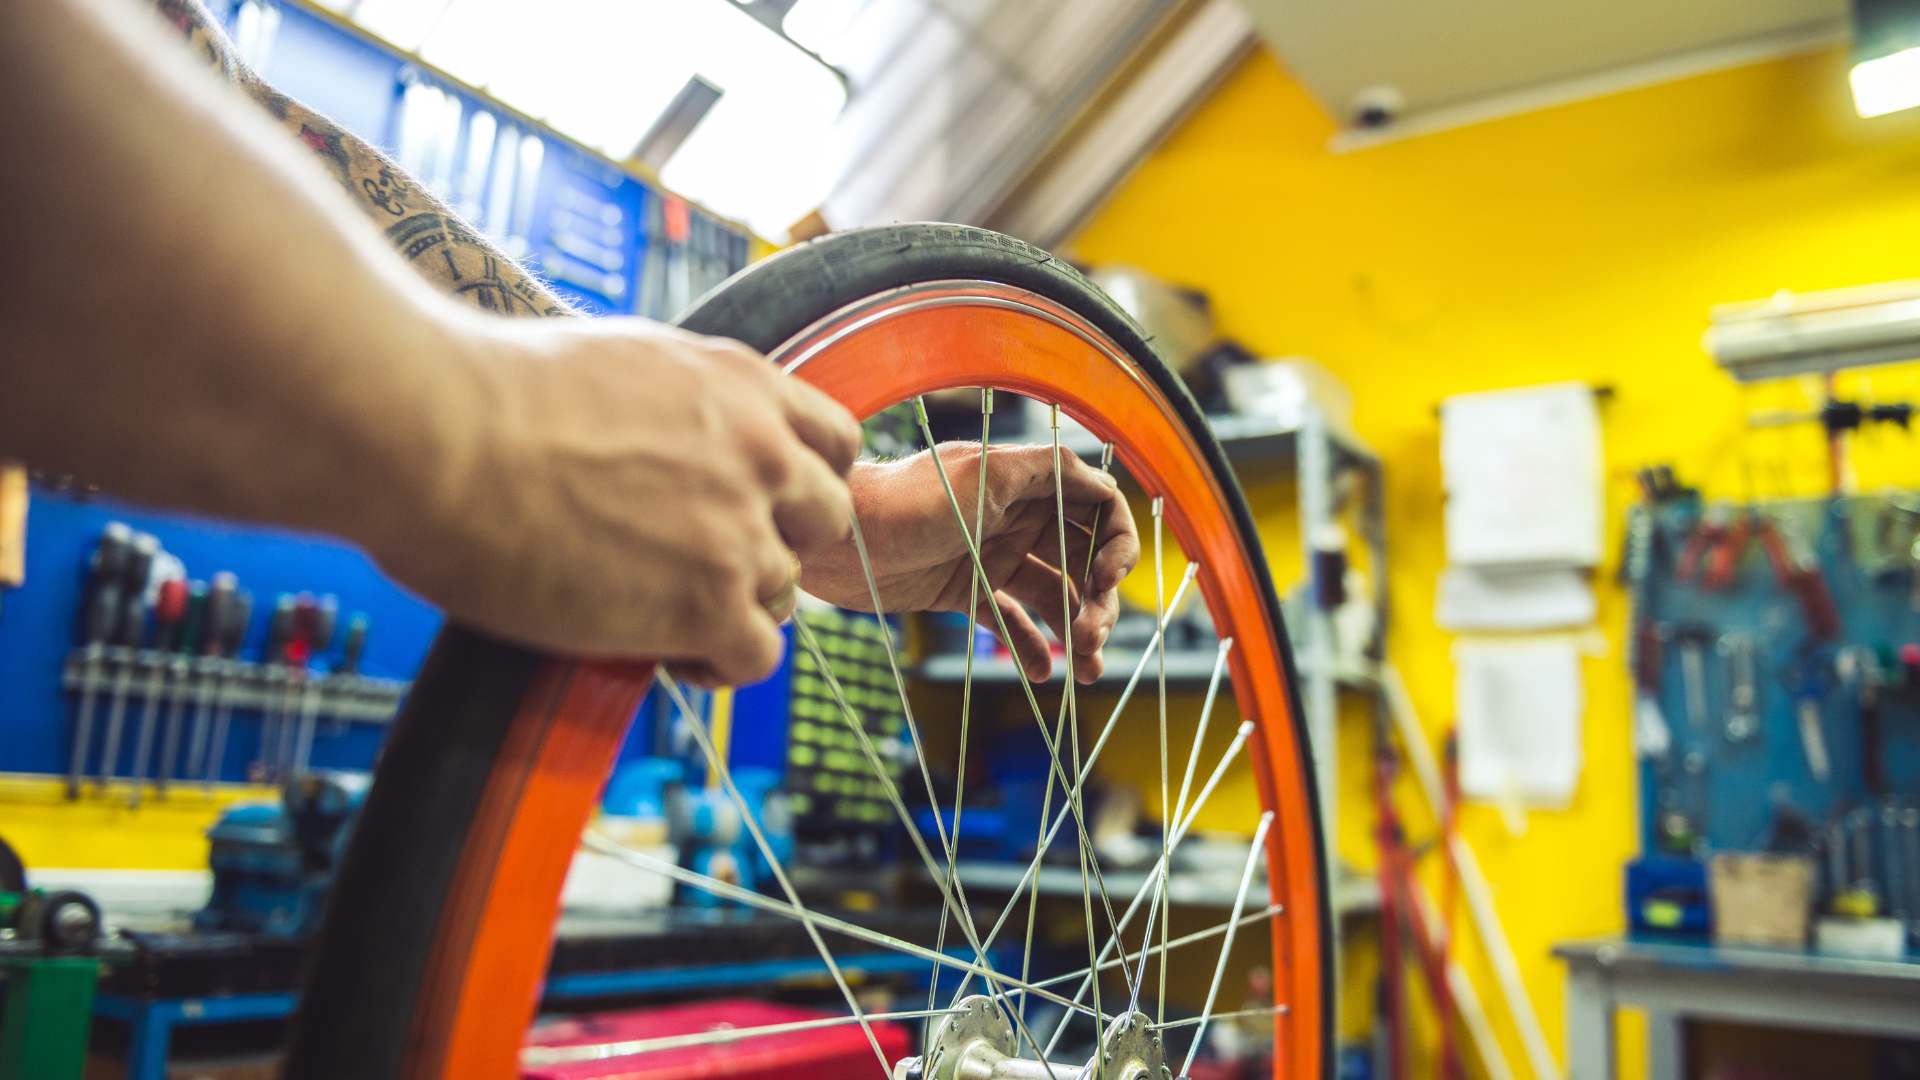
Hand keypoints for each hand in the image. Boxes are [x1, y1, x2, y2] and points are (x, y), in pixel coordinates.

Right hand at [387, 317, 859, 685]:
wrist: (439, 433)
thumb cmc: (488, 392)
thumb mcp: (620, 363)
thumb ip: (678, 405)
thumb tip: (668, 441)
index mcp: (742, 383)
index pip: (834, 441)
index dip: (799, 482)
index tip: (760, 504)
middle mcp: (761, 453)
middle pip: (824, 522)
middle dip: (775, 543)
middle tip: (706, 559)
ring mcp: (741, 533)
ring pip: (788, 594)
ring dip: (735, 605)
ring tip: (662, 606)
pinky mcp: (708, 605)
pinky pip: (757, 656)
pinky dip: (718, 663)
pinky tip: (667, 650)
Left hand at [797, 443, 1139, 683]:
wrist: (837, 540)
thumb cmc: (905, 501)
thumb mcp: (982, 475)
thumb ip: (1045, 470)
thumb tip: (1103, 476)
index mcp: (1026, 483)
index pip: (1097, 508)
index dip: (1115, 543)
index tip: (1106, 579)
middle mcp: (1015, 518)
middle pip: (1083, 559)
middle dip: (1098, 599)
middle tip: (1090, 636)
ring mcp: (990, 557)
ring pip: (1054, 595)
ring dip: (1076, 629)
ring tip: (1083, 669)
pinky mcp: (963, 592)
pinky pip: (1011, 622)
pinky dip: (1032, 647)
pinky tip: (1044, 673)